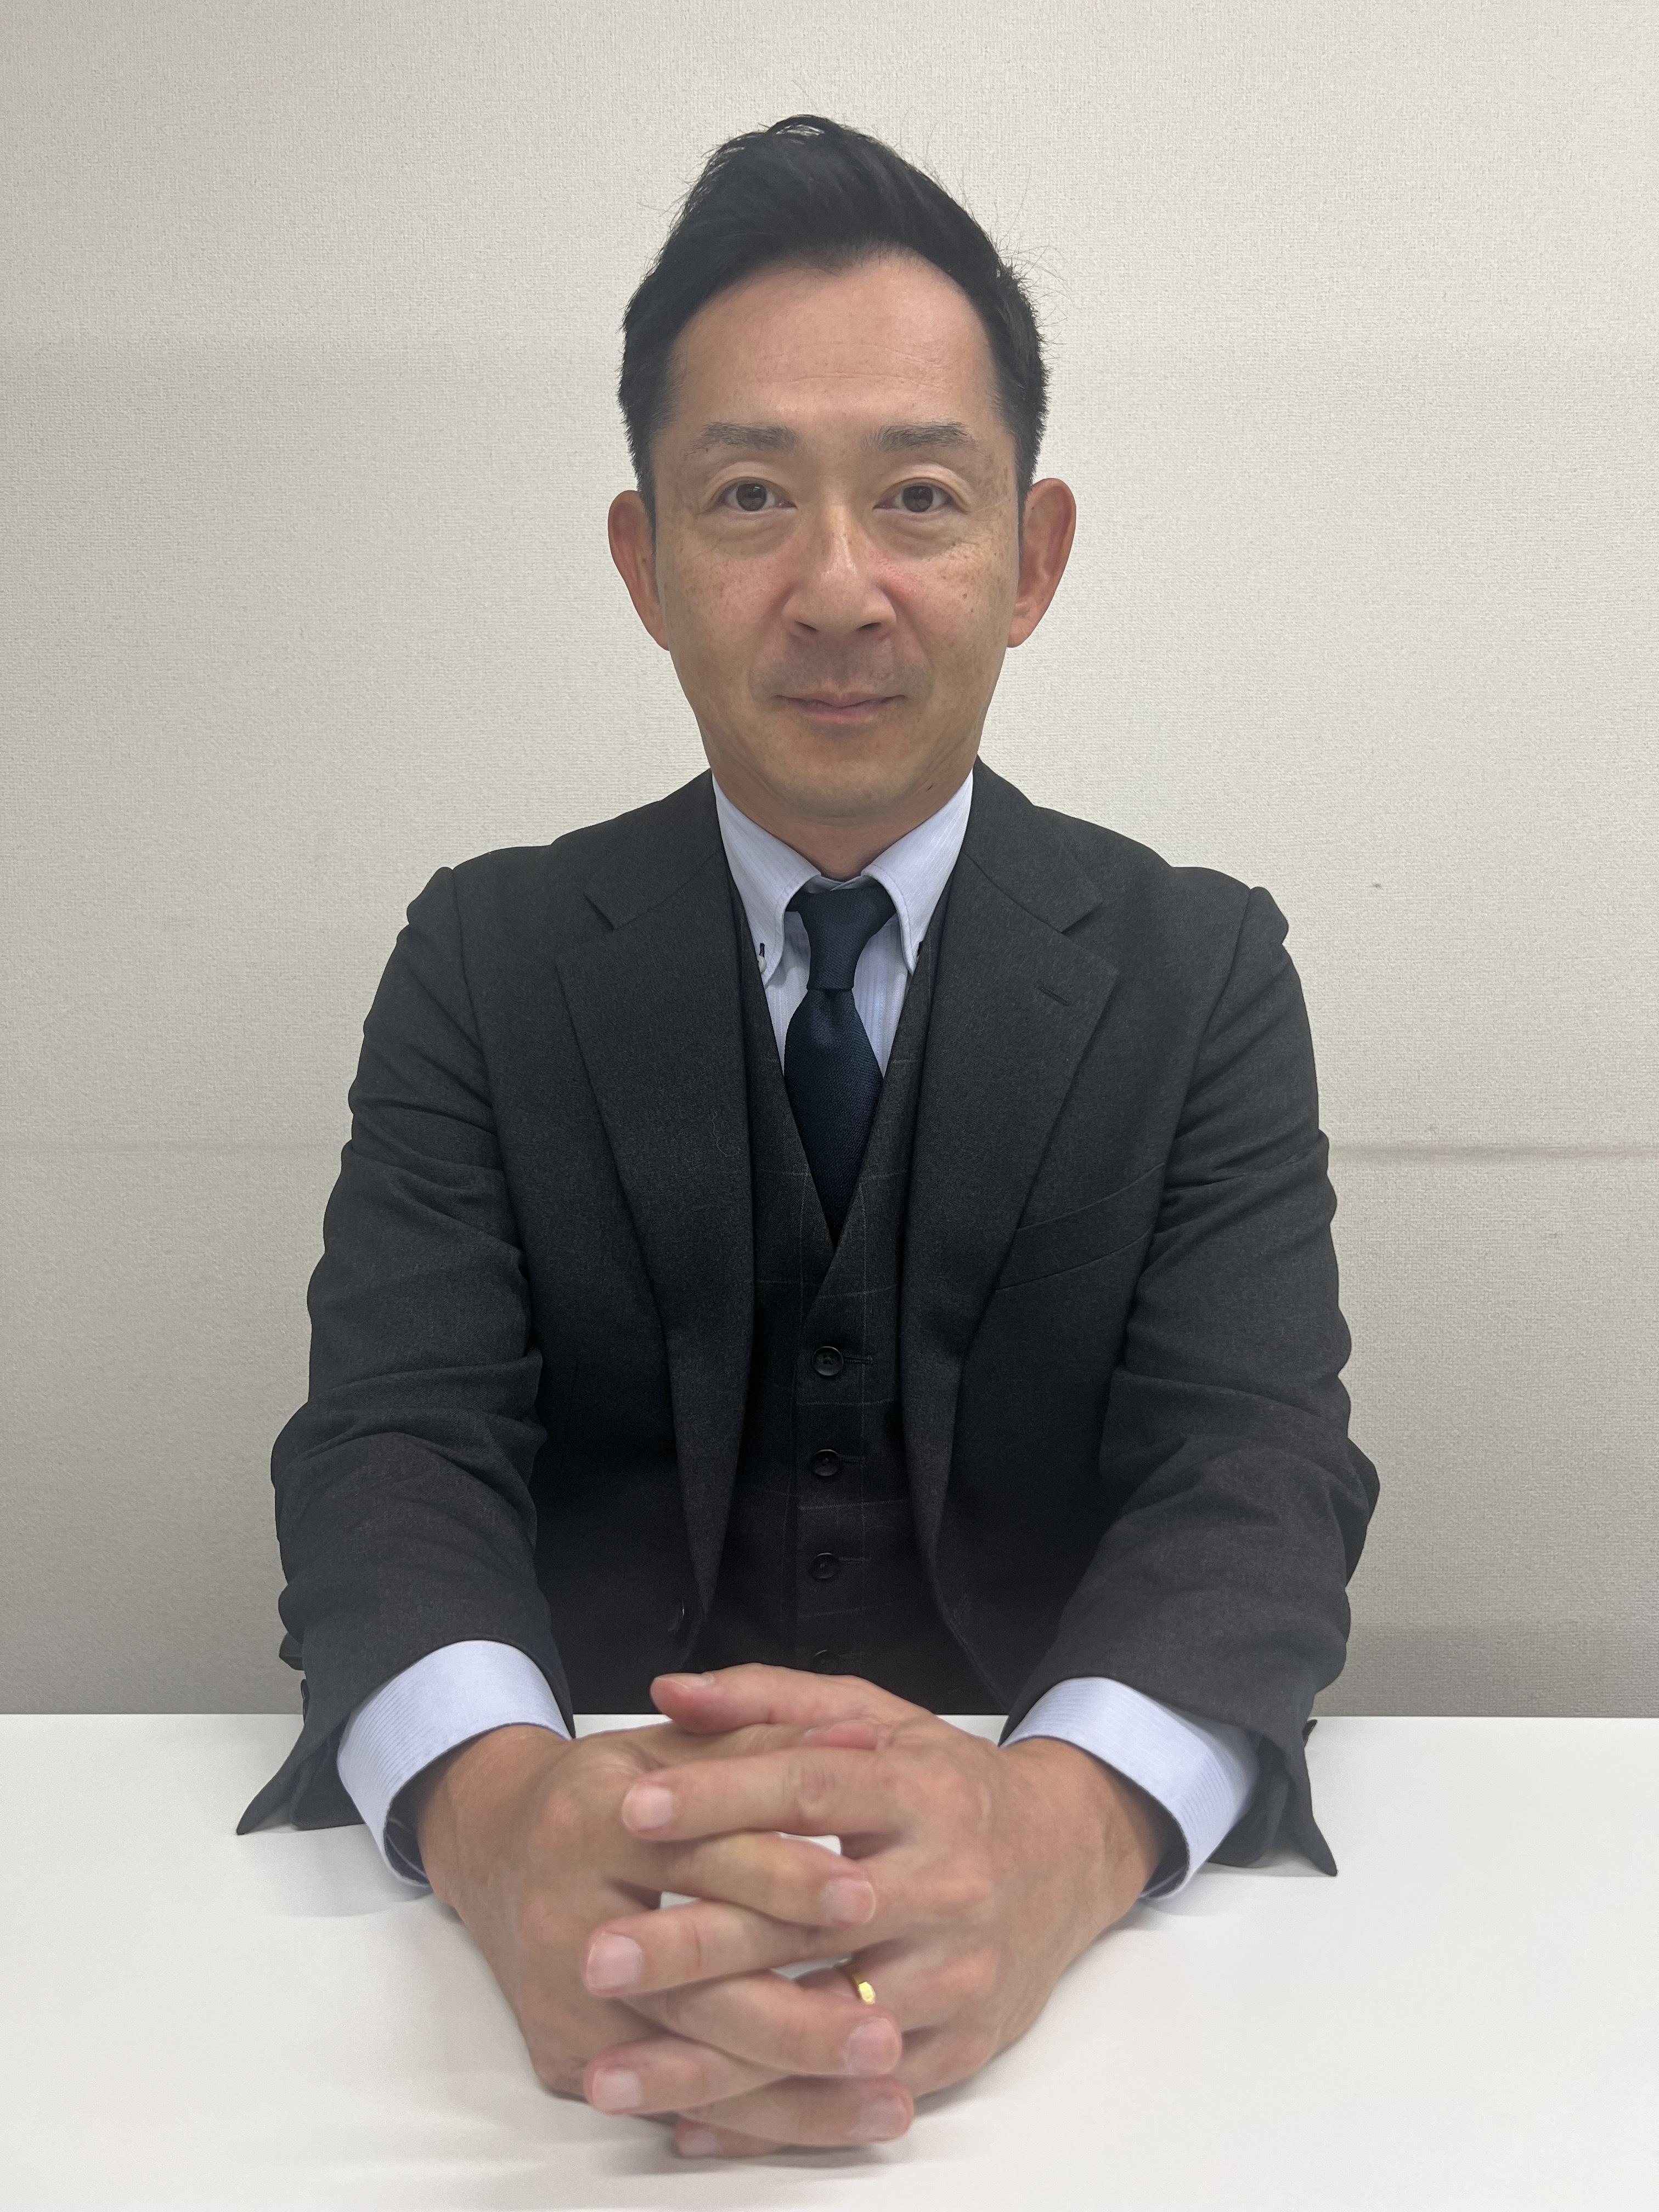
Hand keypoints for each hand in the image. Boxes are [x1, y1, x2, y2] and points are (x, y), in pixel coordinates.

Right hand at [407, 1713, 906, 2139]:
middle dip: (799, 2019)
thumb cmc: (611, 1791)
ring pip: (688, 2064)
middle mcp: (564, 1917)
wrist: (499, 1848)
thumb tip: (864, 1740)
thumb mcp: (677, 1746)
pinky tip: (830, 2119)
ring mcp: (560, 2002)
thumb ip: (768, 1740)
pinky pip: (672, 2103)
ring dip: (794, 2091)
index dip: (787, 1876)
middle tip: (887, 2036)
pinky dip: (756, 2119)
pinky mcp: (565, 2059)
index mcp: (592, 1820)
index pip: (702, 1857)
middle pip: (693, 1986)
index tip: (869, 1899)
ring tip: (886, 2096)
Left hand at [581, 1665, 1173, 2157]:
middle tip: (595, 1957)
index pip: (809, 1792)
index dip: (717, 1797)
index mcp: (922, 1793)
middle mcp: (947, 1884)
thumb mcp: (874, 1718)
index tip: (629, 1810)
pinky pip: (853, 2096)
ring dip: (711, 2057)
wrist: (1069, 1853)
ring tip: (609, 2069)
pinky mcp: (962, 2048)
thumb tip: (669, 1690)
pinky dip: (768, 2120)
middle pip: (804, 1919)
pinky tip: (684, 2123)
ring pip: (823, 2026)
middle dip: (692, 1945)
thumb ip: (768, 1701)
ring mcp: (959, 1975)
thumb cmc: (947, 1783)